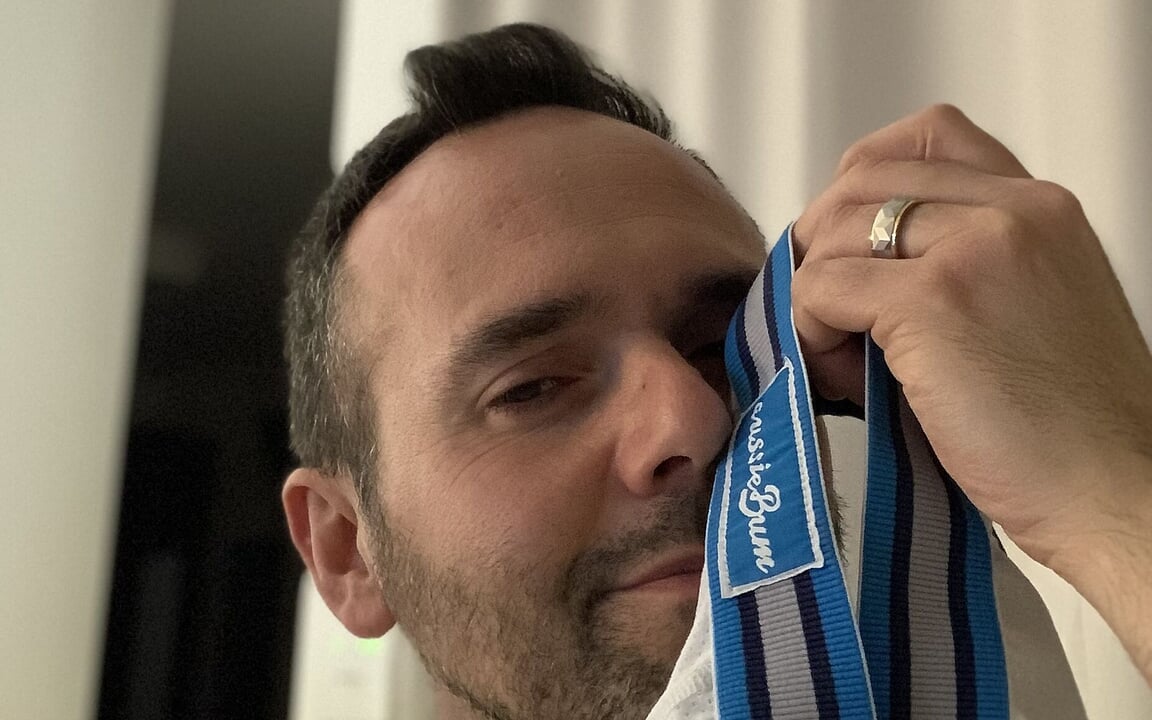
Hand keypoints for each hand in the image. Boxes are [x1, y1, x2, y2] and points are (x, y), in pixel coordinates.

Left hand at [790, 105, 1151, 680]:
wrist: (1116, 492)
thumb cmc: (1070, 428)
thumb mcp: (1033, 307)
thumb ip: (966, 261)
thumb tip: (855, 262)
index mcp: (1040, 206)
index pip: (925, 136)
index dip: (862, 187)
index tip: (850, 247)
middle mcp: (1013, 208)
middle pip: (862, 177)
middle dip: (822, 243)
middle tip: (826, 311)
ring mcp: (973, 248)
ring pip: (834, 233)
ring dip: (815, 296)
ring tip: (843, 361)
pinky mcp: (932, 301)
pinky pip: (822, 287)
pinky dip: (811, 330)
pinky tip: (842, 378)